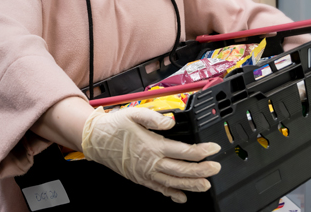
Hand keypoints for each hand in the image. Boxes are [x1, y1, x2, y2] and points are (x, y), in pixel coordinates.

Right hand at [81, 107, 220, 202]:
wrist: (95, 139)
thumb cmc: (114, 126)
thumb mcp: (134, 114)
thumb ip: (154, 117)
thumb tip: (171, 122)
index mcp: (153, 146)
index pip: (183, 151)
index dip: (201, 151)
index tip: (213, 149)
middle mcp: (151, 162)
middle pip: (182, 170)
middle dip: (201, 171)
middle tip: (215, 168)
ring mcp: (145, 173)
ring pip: (173, 182)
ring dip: (191, 185)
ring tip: (205, 185)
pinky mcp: (140, 178)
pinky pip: (158, 189)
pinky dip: (171, 194)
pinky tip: (181, 196)